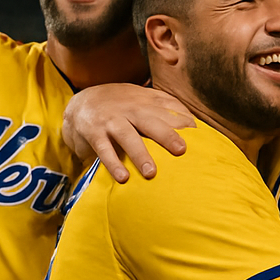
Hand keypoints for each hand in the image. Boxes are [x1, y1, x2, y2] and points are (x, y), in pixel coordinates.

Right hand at [60, 83, 194, 181]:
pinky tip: (123, 178)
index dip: (183, 122)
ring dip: (140, 154)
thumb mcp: (142, 100)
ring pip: (127, 136)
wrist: (80, 103)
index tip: (200, 138)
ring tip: (151, 173)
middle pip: (150, 121)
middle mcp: (130, 109)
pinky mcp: (94, 133)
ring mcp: (111, 120)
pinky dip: (112, 163)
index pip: (168, 110)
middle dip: (166, 134)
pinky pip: (103, 149)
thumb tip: (196, 123)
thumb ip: (166, 108)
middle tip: (181, 150)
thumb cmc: (121, 107)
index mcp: (146, 102)